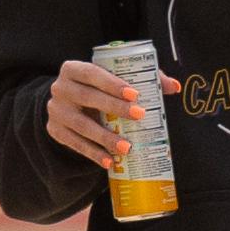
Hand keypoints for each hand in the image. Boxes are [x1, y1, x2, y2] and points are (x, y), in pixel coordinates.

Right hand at [44, 56, 169, 169]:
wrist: (66, 105)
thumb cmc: (97, 89)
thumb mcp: (111, 80)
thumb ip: (142, 78)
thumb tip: (174, 87)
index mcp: (73, 69)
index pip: (92, 73)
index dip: (112, 83)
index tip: (135, 94)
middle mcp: (60, 88)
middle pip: (87, 98)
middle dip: (114, 107)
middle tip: (139, 115)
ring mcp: (56, 111)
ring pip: (81, 125)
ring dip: (105, 137)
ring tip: (127, 147)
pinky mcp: (55, 131)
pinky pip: (75, 144)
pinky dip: (93, 153)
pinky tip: (109, 161)